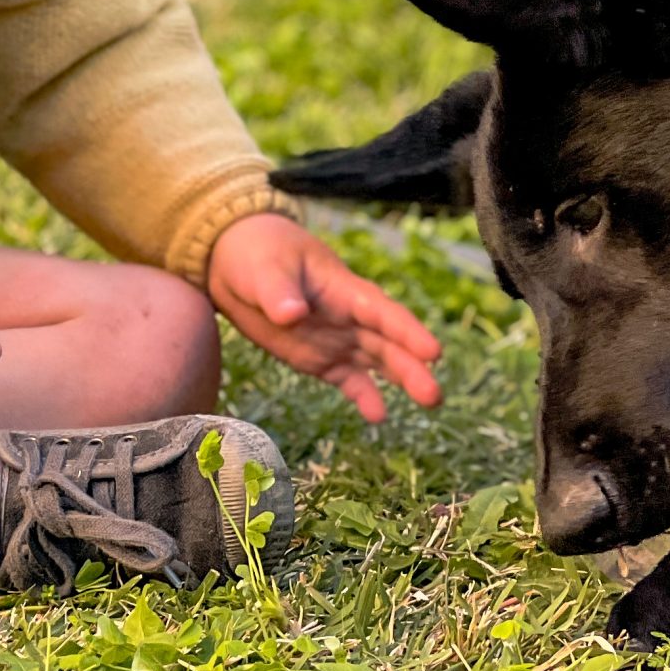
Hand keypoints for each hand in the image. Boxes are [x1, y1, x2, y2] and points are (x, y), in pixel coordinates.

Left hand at [205, 212, 442, 421]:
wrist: (234, 264)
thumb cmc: (258, 254)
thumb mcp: (265, 268)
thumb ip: (279, 292)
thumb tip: (292, 315)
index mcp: (343, 289)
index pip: (381, 312)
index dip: (407, 332)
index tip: (433, 352)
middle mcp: (349, 317)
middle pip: (388, 343)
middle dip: (412, 368)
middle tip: (435, 395)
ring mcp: (337, 339)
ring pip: (378, 363)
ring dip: (402, 381)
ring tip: (431, 404)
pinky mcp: (320, 359)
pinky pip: (349, 380)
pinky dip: (365, 396)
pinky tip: (379, 416)